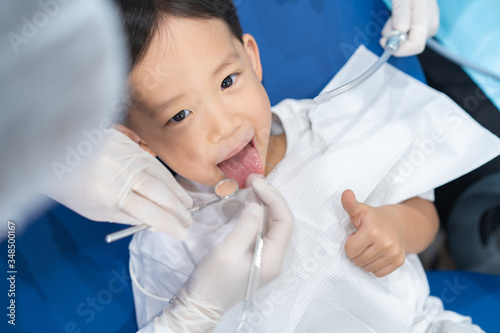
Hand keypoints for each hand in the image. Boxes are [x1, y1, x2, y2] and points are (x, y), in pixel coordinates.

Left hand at [43, 128, 192, 239]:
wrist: (50, 152)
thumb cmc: (71, 187)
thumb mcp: (95, 211)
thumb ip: (127, 216)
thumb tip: (157, 222)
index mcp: (108, 194)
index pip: (150, 212)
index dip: (170, 224)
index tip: (183, 233)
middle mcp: (119, 172)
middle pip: (160, 193)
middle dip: (178, 209)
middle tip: (189, 219)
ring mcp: (124, 154)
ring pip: (160, 175)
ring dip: (177, 192)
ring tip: (187, 205)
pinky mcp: (126, 142)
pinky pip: (153, 162)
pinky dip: (167, 176)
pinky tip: (174, 187)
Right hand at [154, 177, 293, 331]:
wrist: (200, 304)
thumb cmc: (212, 280)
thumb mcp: (227, 252)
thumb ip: (246, 226)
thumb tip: (257, 204)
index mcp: (272, 258)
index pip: (284, 222)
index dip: (274, 198)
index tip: (256, 183)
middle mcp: (274, 257)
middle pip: (281, 221)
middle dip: (270, 197)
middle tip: (252, 179)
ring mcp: (264, 257)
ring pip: (272, 224)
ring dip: (264, 203)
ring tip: (251, 186)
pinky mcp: (254, 255)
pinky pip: (262, 229)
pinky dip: (256, 213)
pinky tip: (247, 203)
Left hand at [342, 190, 405, 276]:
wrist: (397, 223)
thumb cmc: (373, 218)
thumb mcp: (360, 210)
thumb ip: (350, 204)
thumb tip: (346, 193)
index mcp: (373, 231)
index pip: (350, 250)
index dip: (351, 243)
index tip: (357, 235)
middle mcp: (386, 243)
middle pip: (358, 261)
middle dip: (357, 252)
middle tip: (363, 241)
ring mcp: (394, 253)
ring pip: (367, 268)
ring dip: (365, 260)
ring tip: (370, 247)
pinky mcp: (399, 261)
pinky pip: (378, 273)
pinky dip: (375, 266)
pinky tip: (377, 254)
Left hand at [380, 0, 438, 55]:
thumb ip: (401, 10)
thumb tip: (401, 30)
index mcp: (425, 10)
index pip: (417, 43)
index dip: (400, 49)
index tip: (384, 42)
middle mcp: (431, 15)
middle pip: (416, 41)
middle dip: (398, 39)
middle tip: (386, 27)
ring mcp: (430, 14)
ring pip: (415, 34)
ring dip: (399, 33)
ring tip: (391, 20)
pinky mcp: (425, 12)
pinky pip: (415, 27)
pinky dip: (403, 26)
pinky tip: (397, 17)